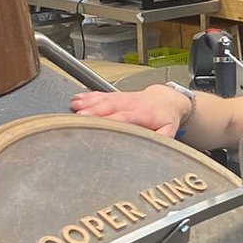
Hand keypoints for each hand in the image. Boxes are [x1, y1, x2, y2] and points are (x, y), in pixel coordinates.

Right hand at [71, 84, 188, 137]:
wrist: (168, 99)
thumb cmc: (166, 117)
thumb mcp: (168, 131)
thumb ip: (160, 139)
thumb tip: (151, 148)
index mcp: (144, 114)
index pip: (125, 117)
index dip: (111, 119)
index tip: (98, 124)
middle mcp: (132, 104)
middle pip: (111, 106)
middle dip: (94, 111)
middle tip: (80, 117)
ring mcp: (124, 98)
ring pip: (104, 99)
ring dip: (88, 102)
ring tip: (74, 106)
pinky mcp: (118, 95)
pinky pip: (102, 94)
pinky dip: (89, 96)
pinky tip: (77, 99)